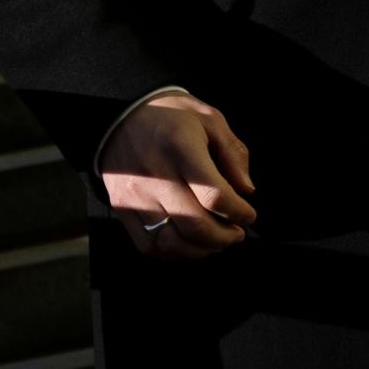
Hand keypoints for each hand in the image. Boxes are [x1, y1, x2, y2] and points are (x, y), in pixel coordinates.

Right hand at [101, 91, 255, 256]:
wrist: (119, 116)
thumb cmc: (171, 116)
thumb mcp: (210, 119)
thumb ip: (233, 154)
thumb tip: (246, 191)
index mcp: (180, 148)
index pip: (214, 195)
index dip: (239, 213)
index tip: (248, 214)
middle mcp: (155, 176)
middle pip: (194, 224)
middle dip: (224, 237)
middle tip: (237, 233)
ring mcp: (135, 196)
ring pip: (171, 241)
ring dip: (201, 249)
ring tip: (217, 241)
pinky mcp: (122, 209)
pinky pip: (149, 245)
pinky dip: (174, 252)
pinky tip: (190, 243)